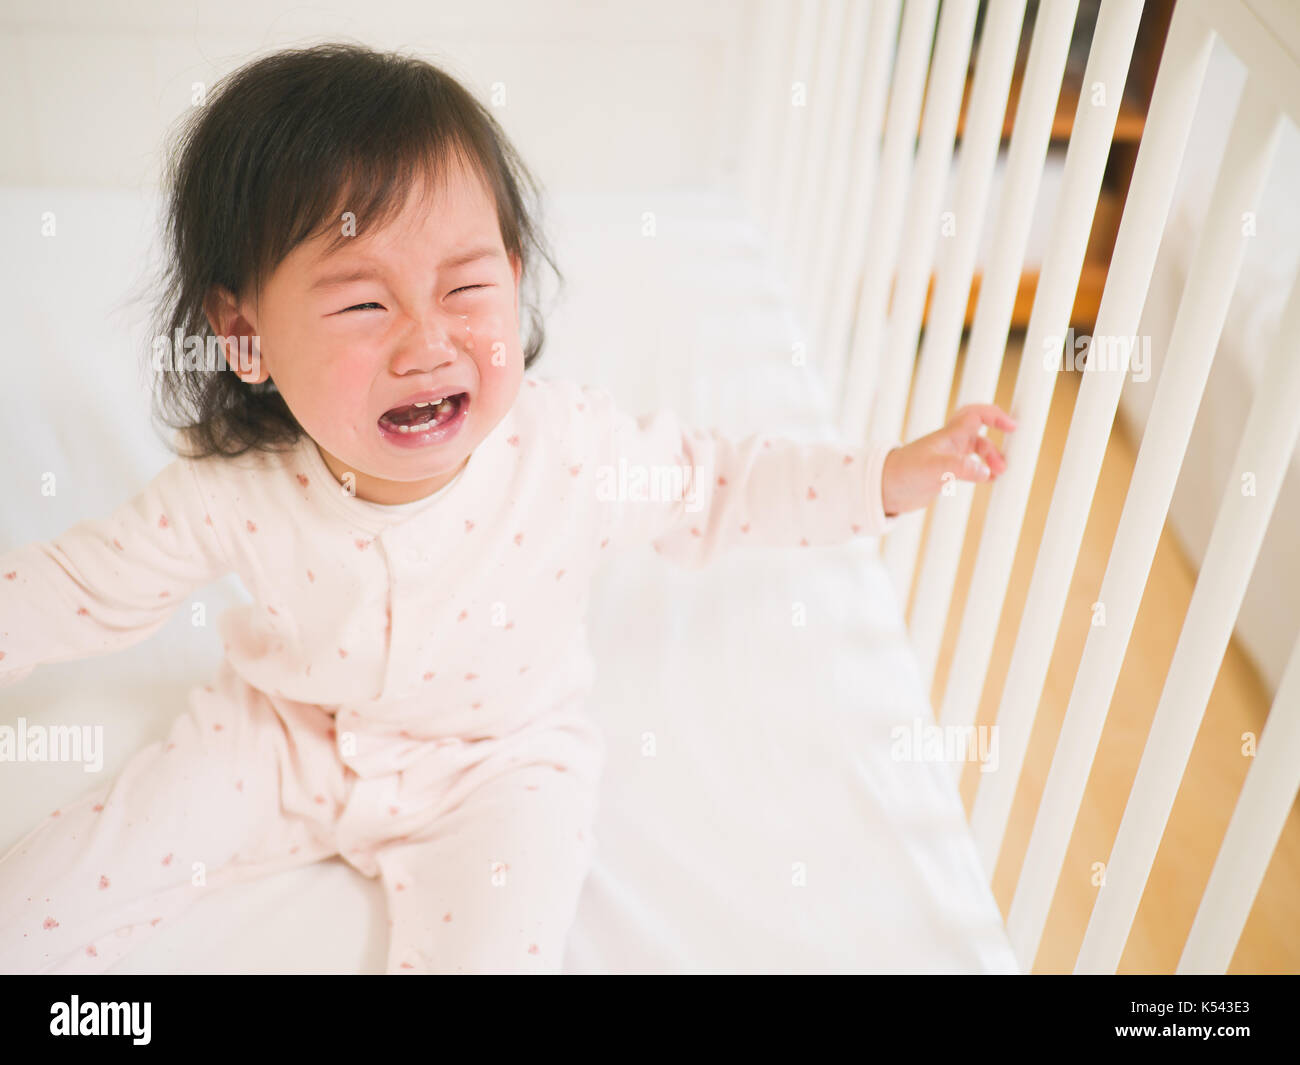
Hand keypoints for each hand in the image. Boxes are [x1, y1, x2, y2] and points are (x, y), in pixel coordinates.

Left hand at [881, 404, 1016, 516]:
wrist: (884, 489)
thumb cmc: (903, 473)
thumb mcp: (933, 470)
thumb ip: (959, 468)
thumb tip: (986, 471)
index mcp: (948, 435)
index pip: (976, 414)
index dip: (995, 416)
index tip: (1013, 426)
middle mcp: (949, 443)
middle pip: (980, 435)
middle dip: (995, 446)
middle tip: (1003, 465)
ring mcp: (947, 457)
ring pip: (976, 452)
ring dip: (990, 461)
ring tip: (997, 475)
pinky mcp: (944, 472)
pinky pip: (970, 467)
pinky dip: (982, 471)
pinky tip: (988, 480)